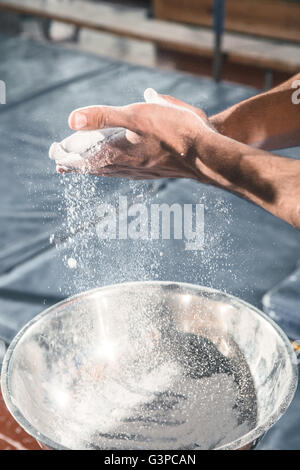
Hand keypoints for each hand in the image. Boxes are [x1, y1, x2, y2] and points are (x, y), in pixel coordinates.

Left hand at [55, 89, 215, 181]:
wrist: (208, 155)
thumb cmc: (176, 132)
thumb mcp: (138, 115)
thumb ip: (104, 117)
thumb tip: (72, 119)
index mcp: (121, 152)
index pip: (86, 158)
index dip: (70, 157)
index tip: (56, 157)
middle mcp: (129, 166)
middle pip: (96, 168)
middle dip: (78, 166)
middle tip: (63, 166)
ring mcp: (143, 171)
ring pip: (111, 172)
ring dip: (94, 170)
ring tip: (85, 169)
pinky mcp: (156, 171)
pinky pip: (126, 174)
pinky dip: (113, 172)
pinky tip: (119, 170)